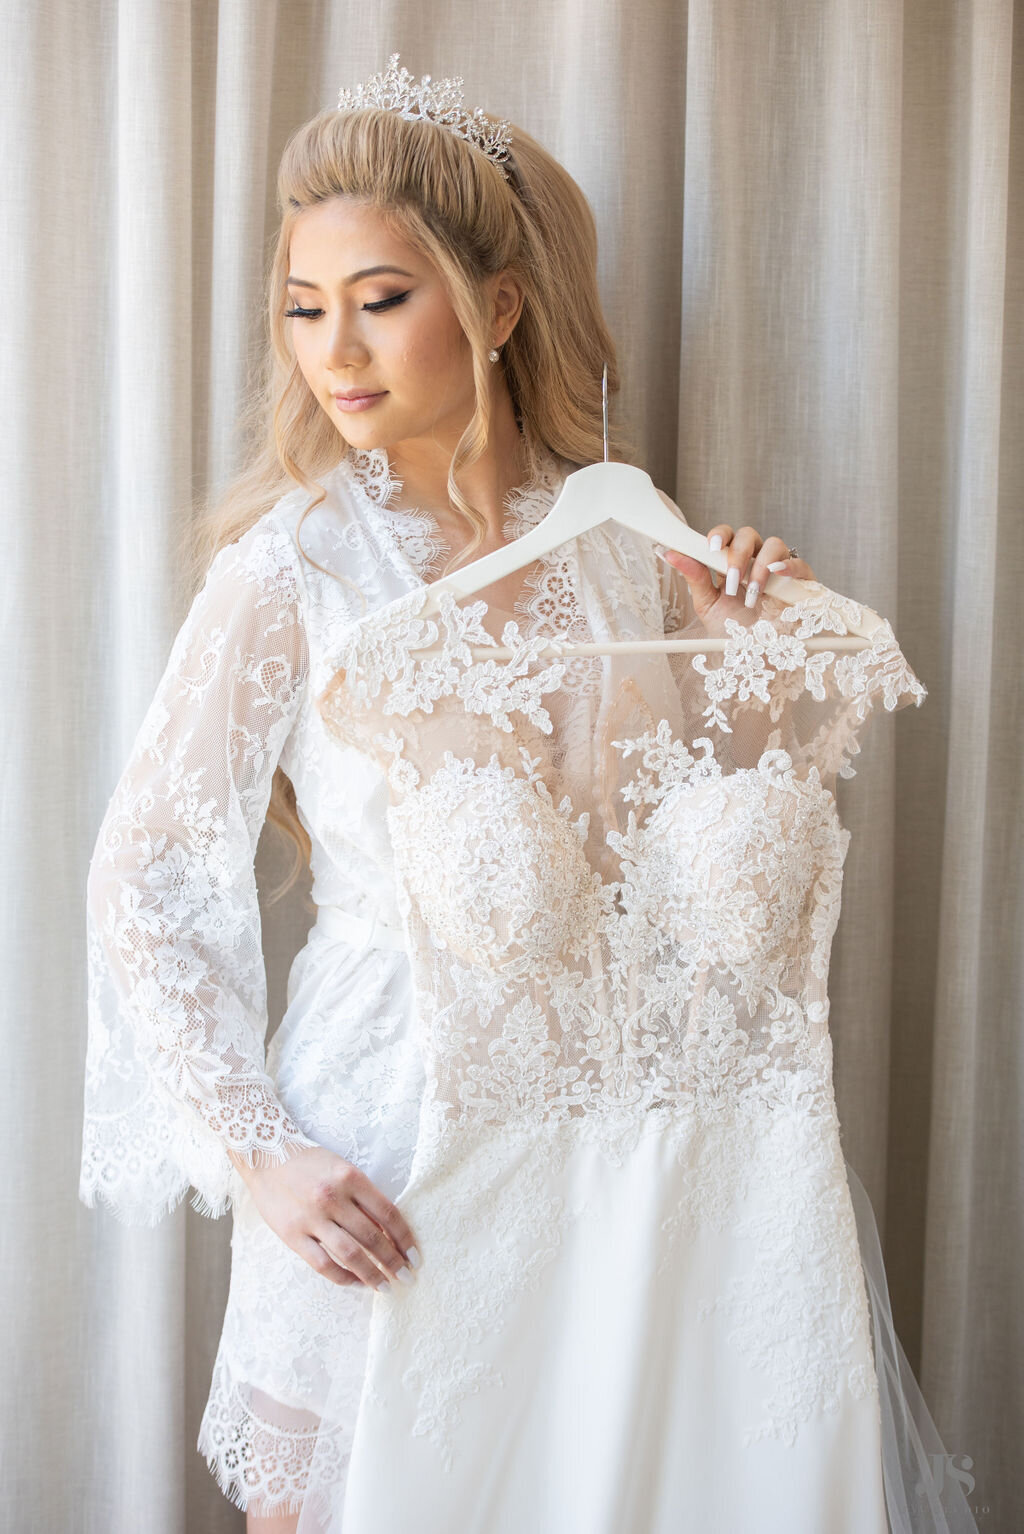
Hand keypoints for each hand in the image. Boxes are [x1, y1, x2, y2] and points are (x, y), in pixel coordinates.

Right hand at [228, 1142, 420, 1291]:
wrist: (266, 1156)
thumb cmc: (310, 1163)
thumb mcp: (342, 1169)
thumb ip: (363, 1198)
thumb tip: (389, 1233)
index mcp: (351, 1177)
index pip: (388, 1213)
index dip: (405, 1239)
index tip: (415, 1257)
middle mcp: (333, 1197)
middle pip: (373, 1237)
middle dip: (394, 1262)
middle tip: (407, 1278)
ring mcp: (311, 1217)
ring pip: (350, 1255)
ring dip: (372, 1275)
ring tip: (385, 1287)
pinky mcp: (292, 1234)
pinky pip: (323, 1264)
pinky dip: (343, 1277)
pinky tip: (355, 1282)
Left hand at [660, 524, 816, 622]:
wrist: (759, 658)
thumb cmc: (735, 631)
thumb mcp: (709, 605)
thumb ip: (694, 577)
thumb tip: (671, 553)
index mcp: (731, 565)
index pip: (727, 537)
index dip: (720, 535)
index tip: (711, 546)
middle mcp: (755, 562)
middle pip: (749, 535)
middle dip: (738, 553)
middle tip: (732, 577)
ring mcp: (779, 570)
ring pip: (774, 544)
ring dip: (760, 565)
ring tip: (753, 592)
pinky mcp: (800, 581)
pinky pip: (799, 563)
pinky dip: (788, 565)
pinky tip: (777, 574)